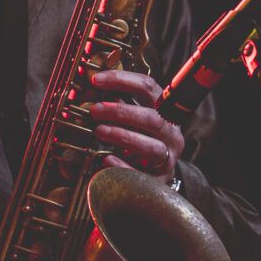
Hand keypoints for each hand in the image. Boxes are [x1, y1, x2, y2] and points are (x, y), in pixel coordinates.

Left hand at [87, 69, 183, 183]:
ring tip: (99, 132)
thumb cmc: (142, 139)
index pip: (147, 87)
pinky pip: (142, 174)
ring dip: (122, 136)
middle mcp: (171, 133)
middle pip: (152, 119)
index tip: (96, 80)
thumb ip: (117, 102)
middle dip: (120, 112)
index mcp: (164, 110)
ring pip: (152, 147)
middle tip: (95, 110)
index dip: (121, 80)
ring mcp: (168, 157)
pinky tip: (106, 158)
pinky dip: (123, 165)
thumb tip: (89, 90)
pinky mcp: (159, 180)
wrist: (155, 174)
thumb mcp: (134, 117)